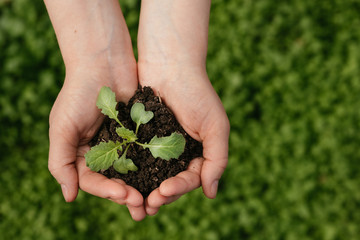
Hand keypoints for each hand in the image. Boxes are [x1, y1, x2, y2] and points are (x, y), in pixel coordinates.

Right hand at [48, 64, 146, 220]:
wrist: (103, 63)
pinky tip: (165, 176)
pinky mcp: (140, 132)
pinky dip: (154, 166)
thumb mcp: (62, 128)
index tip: (124, 195)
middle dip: (127, 194)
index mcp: (82, 154)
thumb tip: (69, 197)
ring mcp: (123, 143)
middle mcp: (103, 151)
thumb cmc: (78, 93)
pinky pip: (147, 153)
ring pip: (134, 171)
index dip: (107, 191)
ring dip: (143, 186)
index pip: (93, 181)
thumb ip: (61, 162)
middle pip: (115, 180)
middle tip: (142, 205)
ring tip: (155, 199)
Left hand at [138, 64, 229, 214]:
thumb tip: (211, 193)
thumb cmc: (197, 93)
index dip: (178, 188)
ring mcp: (158, 145)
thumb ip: (217, 159)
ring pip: (151, 174)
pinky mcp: (140, 136)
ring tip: (133, 202)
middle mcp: (178, 152)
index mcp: (198, 152)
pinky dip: (131, 171)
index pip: (190, 178)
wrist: (170, 64)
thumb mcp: (216, 126)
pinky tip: (122, 180)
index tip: (163, 192)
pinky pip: (135, 158)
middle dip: (160, 194)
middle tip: (147, 206)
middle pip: (169, 180)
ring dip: (143, 189)